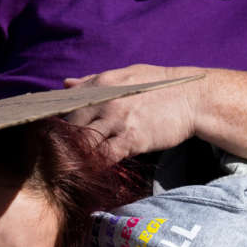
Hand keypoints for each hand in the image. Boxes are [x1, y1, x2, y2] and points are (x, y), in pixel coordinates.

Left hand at [63, 64, 205, 162]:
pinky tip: (93, 170)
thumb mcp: (125, 76)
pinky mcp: (132, 139)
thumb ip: (93, 81)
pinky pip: (106, 155)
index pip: (67, 105)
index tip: (54, 135)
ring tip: (73, 166)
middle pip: (71, 126)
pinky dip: (97, 164)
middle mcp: (105, 101)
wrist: (192, 98)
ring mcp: (118, 120)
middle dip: (64, 142)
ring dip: (78, 156)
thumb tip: (66, 85)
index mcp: (101, 84)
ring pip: (85, 142)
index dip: (58, 122)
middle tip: (61, 156)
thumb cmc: (159, 86)